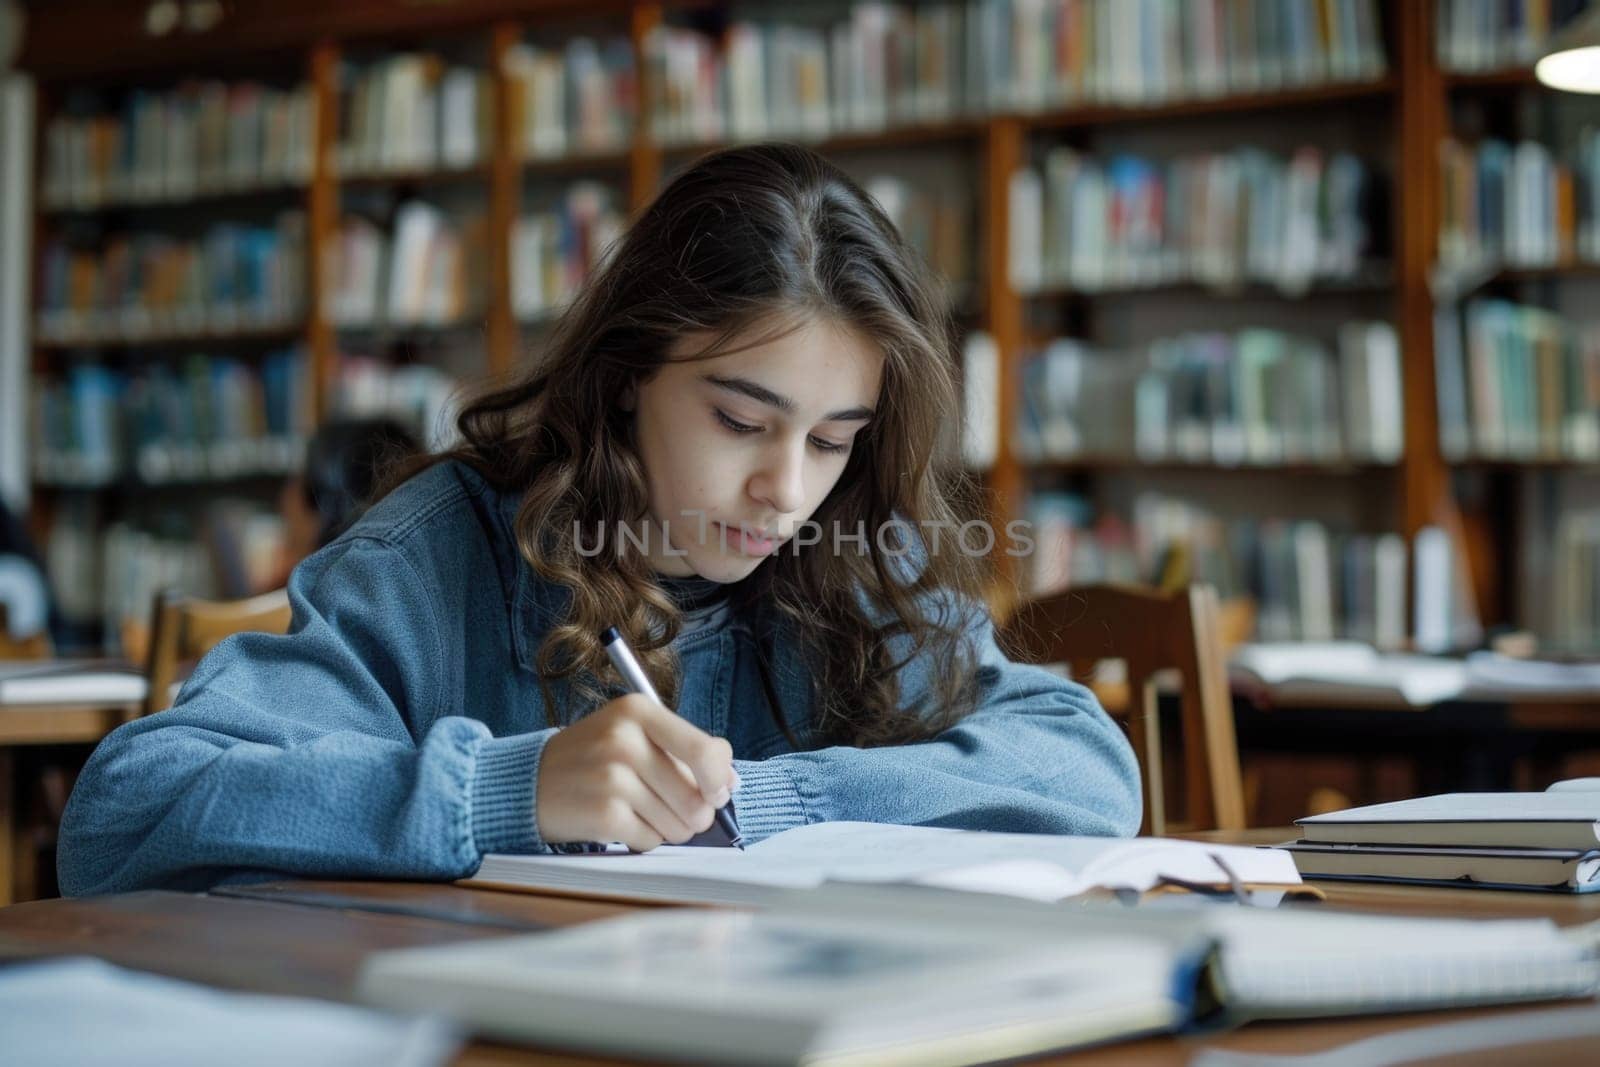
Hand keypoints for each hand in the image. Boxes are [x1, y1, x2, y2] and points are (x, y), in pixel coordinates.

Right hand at [536, 693, 737, 850]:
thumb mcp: (632, 734)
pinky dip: (644, 839)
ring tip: (641, 813)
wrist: (527, 782)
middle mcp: (625, 738)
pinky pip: (652, 841)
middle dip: (695, 814)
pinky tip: (622, 823)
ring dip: (669, 828)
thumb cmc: (592, 759)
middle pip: (697, 796)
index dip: (720, 780)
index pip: (707, 750)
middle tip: (671, 809)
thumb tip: (731, 782)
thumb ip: (684, 751)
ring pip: (679, 823)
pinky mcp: (603, 813)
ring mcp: (612, 776)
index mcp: (638, 711)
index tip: (716, 792)